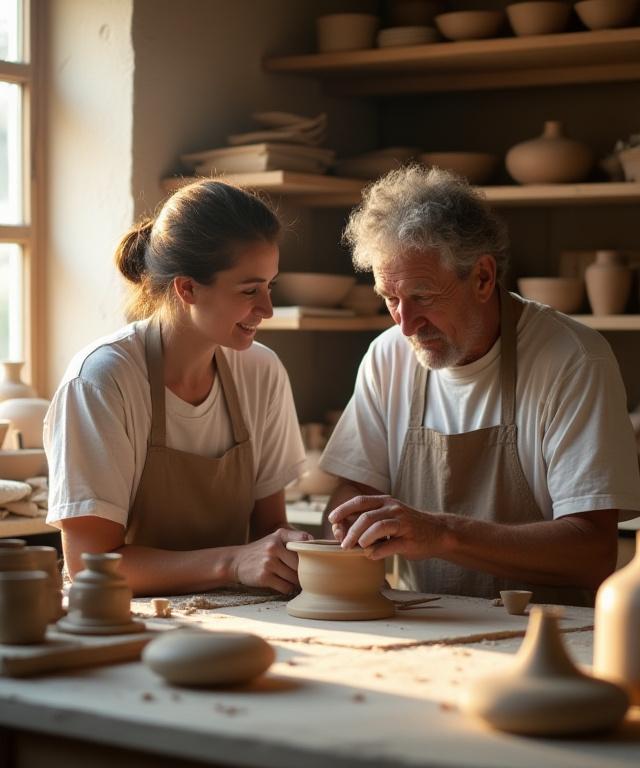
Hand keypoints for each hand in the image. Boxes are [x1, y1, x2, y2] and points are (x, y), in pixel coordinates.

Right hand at [232, 527, 311, 593]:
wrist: (236, 561)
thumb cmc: (263, 550)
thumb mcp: (276, 538)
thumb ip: (296, 540)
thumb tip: (322, 550)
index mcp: (280, 535)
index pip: (305, 539)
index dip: (312, 550)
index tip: (315, 557)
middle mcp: (274, 546)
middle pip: (302, 563)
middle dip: (304, 571)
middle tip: (304, 574)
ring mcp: (268, 562)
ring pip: (295, 577)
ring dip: (296, 582)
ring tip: (292, 579)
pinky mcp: (264, 577)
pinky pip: (286, 587)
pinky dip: (288, 588)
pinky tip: (283, 584)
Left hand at [328, 495, 444, 560]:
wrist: (438, 533)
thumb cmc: (407, 527)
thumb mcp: (388, 517)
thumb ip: (369, 521)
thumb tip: (342, 530)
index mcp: (386, 502)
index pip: (360, 502)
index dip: (344, 509)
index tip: (332, 519)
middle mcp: (394, 509)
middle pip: (366, 516)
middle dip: (351, 531)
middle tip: (343, 544)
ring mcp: (403, 523)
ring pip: (378, 527)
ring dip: (363, 539)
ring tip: (357, 548)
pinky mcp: (410, 540)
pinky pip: (390, 545)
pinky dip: (378, 552)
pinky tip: (372, 556)